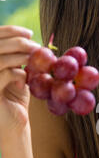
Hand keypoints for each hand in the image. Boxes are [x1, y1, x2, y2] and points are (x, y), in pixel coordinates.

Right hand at [0, 25, 40, 144]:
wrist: (14, 126)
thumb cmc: (15, 100)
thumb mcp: (16, 74)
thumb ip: (17, 58)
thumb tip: (28, 40)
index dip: (10, 31)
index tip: (30, 33)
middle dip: (18, 42)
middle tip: (36, 46)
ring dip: (20, 56)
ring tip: (34, 61)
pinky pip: (3, 75)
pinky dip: (17, 73)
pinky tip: (24, 79)